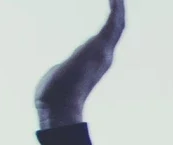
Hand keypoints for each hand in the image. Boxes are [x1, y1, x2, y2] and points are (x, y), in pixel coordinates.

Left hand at [34, 0, 125, 128]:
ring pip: (118, 25)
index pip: (108, 37)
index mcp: (95, 61)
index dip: (112, 22)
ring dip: (119, 8)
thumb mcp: (60, 75)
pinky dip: (116, 10)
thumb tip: (57, 73)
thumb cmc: (53, 97)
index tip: (112, 7)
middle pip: (117, 29)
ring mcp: (103, 52)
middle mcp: (104, 56)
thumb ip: (65, 68)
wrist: (56, 106)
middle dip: (119, 11)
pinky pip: (112, 25)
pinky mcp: (99, 48)